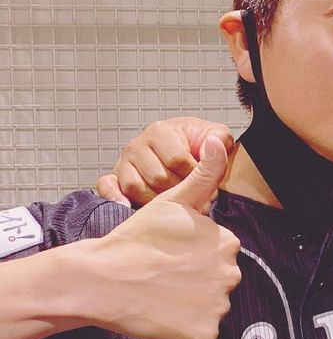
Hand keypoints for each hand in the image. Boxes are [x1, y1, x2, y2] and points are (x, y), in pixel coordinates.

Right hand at [80, 136, 241, 338]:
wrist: (101, 279)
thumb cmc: (136, 238)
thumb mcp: (173, 201)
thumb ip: (204, 173)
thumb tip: (220, 139)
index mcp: (228, 242)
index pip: (220, 253)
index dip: (193, 255)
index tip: (169, 255)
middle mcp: (231, 273)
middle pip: (219, 279)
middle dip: (196, 278)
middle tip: (163, 275)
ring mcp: (218, 305)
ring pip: (211, 304)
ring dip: (191, 302)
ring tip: (161, 292)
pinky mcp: (204, 333)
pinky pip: (201, 331)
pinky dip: (185, 327)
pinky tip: (163, 313)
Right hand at [97, 117, 233, 206]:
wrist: (179, 145)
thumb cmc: (196, 143)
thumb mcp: (213, 134)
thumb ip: (218, 138)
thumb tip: (213, 145)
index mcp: (161, 131)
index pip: (178, 160)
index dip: (196, 178)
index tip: (209, 189)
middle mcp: (138, 145)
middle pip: (158, 177)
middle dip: (181, 193)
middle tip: (197, 202)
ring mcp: (124, 161)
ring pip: (136, 187)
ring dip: (158, 202)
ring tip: (176, 207)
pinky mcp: (114, 176)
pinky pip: (107, 187)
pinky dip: (115, 197)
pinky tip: (128, 207)